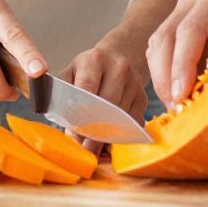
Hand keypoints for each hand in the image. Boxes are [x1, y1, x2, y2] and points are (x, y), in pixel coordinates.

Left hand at [61, 30, 149, 155]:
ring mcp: (134, 82)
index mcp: (95, 59)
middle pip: (107, 105)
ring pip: (121, 117)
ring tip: (94, 148)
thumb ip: (64, 98)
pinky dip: (121, 135)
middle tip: (84, 149)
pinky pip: (133, 122)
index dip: (81, 113)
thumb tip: (70, 133)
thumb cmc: (87, 69)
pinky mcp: (143, 96)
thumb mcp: (70, 74)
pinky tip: (109, 140)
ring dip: (107, 136)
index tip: (74, 135)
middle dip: (94, 131)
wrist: (117, 57)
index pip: (87, 88)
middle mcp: (118, 68)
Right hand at [146, 0, 207, 105]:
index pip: (191, 30)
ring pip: (157, 45)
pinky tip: (179, 97)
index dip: (182, 64)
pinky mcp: (177, 22)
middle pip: (165, 37)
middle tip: (177, 111)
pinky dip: (166, 75)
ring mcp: (182, 8)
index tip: (182, 96)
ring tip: (178, 109)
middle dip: (166, 78)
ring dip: (162, 79)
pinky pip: (162, 51)